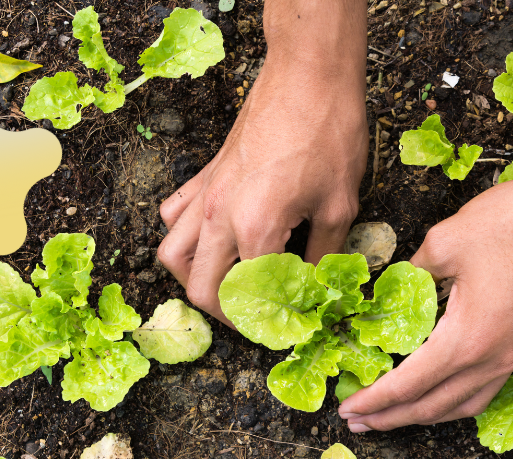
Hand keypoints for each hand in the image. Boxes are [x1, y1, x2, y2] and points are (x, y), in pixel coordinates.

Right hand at [157, 24, 366, 323]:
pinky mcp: (206, 175)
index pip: (250, 296)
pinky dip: (184, 238)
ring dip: (195, 280)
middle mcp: (220, 216)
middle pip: (201, 288)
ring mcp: (207, 194)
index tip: (287, 327)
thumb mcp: (339, 205)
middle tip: (255, 319)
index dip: (269, 321)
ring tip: (226, 287)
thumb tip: (317, 287)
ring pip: (173, 255)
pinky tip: (211, 241)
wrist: (308, 76)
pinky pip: (175, 216)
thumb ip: (324, 255)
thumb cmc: (329, 133)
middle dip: (226, 315)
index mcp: (256, 228)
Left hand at [338, 158, 512, 430]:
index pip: (407, 385)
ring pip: (462, 405)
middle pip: (432, 406)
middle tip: (357, 421)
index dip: (373, 400)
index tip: (346, 409)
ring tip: (394, 416)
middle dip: (391, 417)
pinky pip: (484, 390)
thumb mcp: (446, 241)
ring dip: (424, 415)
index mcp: (465, 340)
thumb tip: (393, 286)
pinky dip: (454, 401)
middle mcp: (491, 360)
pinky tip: (442, 392)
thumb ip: (412, 272)